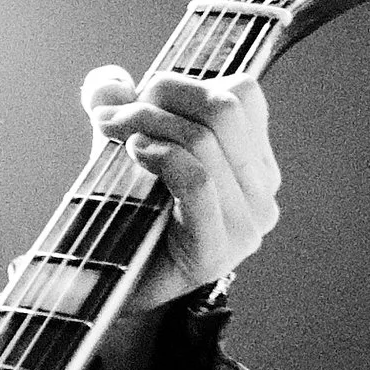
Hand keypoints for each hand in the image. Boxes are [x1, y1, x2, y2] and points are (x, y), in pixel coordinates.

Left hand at [83, 64, 279, 324]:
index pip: (243, 94)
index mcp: (253, 161)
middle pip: (226, 109)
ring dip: (148, 124)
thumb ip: (119, 110)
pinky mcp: (218, 253)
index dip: (184, 84)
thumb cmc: (123, 217)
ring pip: (207, 142)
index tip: (134, 98)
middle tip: (113, 116)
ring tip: (111, 134)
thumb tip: (108, 79)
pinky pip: (199, 182)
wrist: (108, 290)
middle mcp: (262, 192)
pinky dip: (163, 156)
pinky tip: (135, 154)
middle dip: (163, 97)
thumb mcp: (121, 150)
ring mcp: (247, 226)